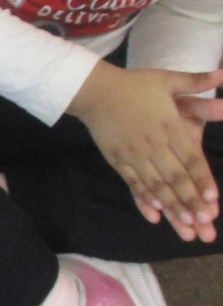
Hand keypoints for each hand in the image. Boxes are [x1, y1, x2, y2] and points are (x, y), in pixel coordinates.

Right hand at [69, 61, 222, 242]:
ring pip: (155, 185)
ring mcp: (133, 154)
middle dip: (191, 202)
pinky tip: (154, 214)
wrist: (95, 90)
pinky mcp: (117, 160)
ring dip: (171, 207)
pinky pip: (133, 183)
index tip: (213, 199)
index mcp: (168, 126)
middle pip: (175, 177)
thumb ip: (196, 81)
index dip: (202, 180)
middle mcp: (153, 144)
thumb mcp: (168, 78)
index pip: (190, 158)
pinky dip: (143, 199)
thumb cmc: (135, 85)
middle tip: (204, 223)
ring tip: (185, 226)